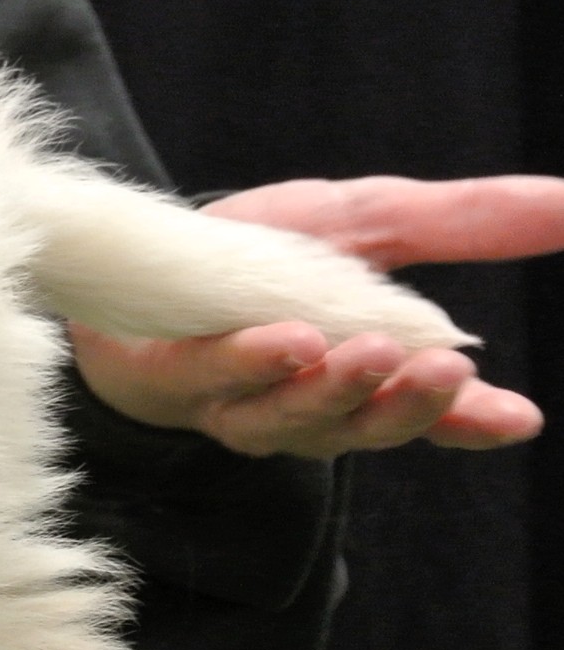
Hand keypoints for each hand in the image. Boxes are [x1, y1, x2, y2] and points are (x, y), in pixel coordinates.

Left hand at [69, 175, 563, 458]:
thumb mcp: (368, 221)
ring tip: (370, 350)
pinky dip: (251, 363)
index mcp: (362, 375)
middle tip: (445, 369)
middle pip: (363, 427)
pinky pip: (212, 382)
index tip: (516, 418)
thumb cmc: (256, 248)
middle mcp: (302, 406)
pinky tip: (286, 341)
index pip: (428, 414)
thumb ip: (464, 221)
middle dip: (406, 404)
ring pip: (291, 420)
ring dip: (334, 389)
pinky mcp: (168, 380)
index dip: (469, 421)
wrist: (134, 250)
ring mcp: (233, 403)